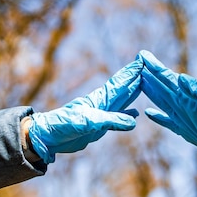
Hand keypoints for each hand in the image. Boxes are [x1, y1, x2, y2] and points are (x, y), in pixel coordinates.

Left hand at [28, 58, 142, 162]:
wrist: (48, 136)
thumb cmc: (64, 126)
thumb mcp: (88, 123)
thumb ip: (111, 120)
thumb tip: (134, 120)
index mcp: (100, 100)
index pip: (119, 84)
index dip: (131, 73)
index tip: (142, 60)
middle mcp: (102, 104)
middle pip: (123, 88)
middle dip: (135, 77)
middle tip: (148, 65)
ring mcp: (101, 114)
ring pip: (122, 100)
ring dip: (133, 92)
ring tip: (144, 83)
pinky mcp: (99, 125)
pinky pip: (118, 117)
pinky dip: (128, 114)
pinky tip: (135, 114)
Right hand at [137, 50, 196, 157]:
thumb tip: (180, 78)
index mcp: (190, 94)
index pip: (168, 77)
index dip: (155, 67)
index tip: (144, 56)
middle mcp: (184, 102)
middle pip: (161, 87)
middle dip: (149, 75)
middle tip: (136, 64)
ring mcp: (182, 115)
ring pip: (161, 101)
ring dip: (151, 91)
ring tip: (139, 81)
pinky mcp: (183, 129)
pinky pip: (166, 121)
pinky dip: (157, 117)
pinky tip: (147, 112)